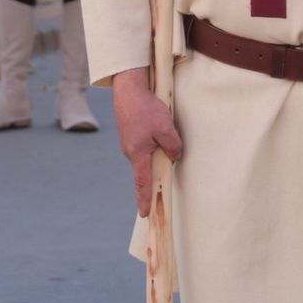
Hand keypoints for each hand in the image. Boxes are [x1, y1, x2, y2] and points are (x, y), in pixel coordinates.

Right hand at [113, 67, 182, 216]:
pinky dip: (151, 140)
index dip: (144, 200)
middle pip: (146, 168)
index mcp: (138, 154)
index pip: (142, 184)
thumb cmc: (146, 108)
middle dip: (157, 169)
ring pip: (145, 154)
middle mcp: (130, 151)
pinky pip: (142, 143)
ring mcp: (128, 142)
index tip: (144, 214)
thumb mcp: (165, 128)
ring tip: (163, 131)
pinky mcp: (129, 132)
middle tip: (168, 161)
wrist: (128, 87)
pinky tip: (155, 126)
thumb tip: (174, 156)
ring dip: (155, 150)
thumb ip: (172, 146)